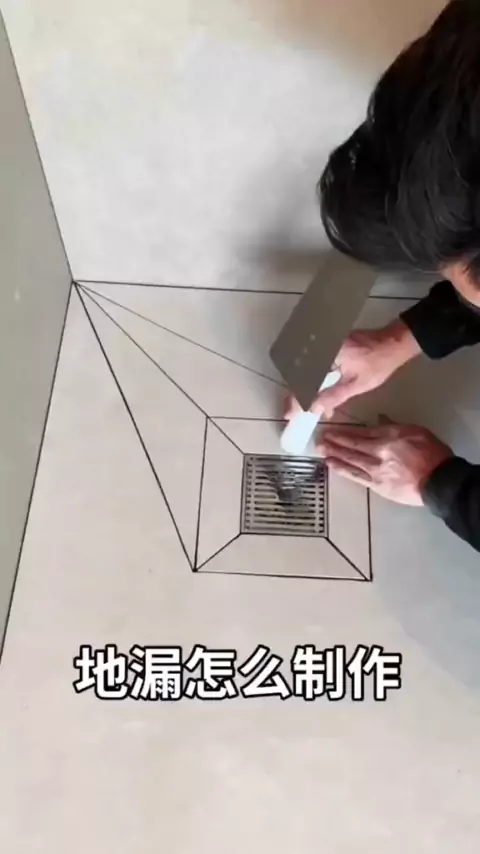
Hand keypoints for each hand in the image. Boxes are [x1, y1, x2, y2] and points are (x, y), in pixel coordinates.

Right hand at [285, 319, 420, 418]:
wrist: (393, 343)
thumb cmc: (378, 363)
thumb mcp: (356, 385)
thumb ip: (333, 397)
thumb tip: (314, 409)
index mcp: (325, 355)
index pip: (303, 381)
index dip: (295, 400)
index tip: (290, 415)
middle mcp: (320, 348)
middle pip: (299, 375)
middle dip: (296, 396)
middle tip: (293, 414)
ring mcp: (323, 345)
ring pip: (305, 370)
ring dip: (303, 389)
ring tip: (304, 407)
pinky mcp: (328, 346)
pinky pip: (315, 364)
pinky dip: (313, 380)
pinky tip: (316, 394)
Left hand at [317, 423, 452, 505]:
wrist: (439, 481)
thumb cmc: (431, 453)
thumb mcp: (415, 431)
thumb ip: (394, 426)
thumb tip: (378, 419)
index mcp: (388, 438)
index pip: (361, 433)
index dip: (344, 431)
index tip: (331, 428)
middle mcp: (378, 453)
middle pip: (352, 446)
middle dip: (334, 442)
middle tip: (319, 438)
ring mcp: (375, 471)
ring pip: (350, 461)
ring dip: (333, 454)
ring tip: (320, 450)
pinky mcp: (377, 486)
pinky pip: (355, 476)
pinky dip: (342, 470)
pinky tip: (331, 465)